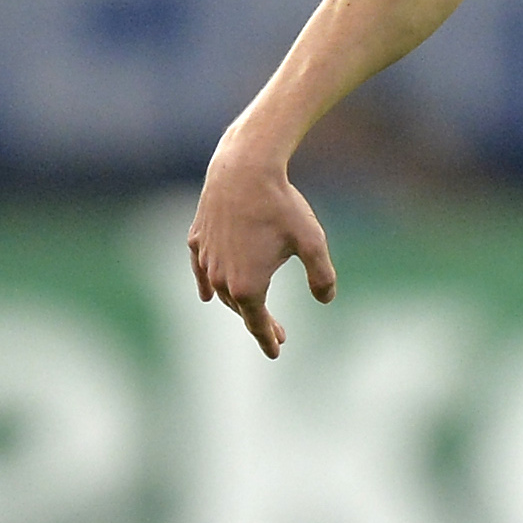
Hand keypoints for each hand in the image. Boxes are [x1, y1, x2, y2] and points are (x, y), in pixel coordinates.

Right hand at [187, 137, 335, 356]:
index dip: (268, 340)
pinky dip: (205, 283)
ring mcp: (205, 259)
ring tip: (250, 310)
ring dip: (236, 303)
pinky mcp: (196, 240)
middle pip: (240, 309)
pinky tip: (207, 293)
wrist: (244, 169)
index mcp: (247, 286)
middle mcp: (220, 279)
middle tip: (277, 333)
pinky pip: (200, 270)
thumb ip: (322, 276)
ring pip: (219, 291)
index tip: (276, 352)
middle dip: (258, 323)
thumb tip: (326, 300)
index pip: (258, 324)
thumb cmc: (281, 206)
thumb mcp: (312, 242)